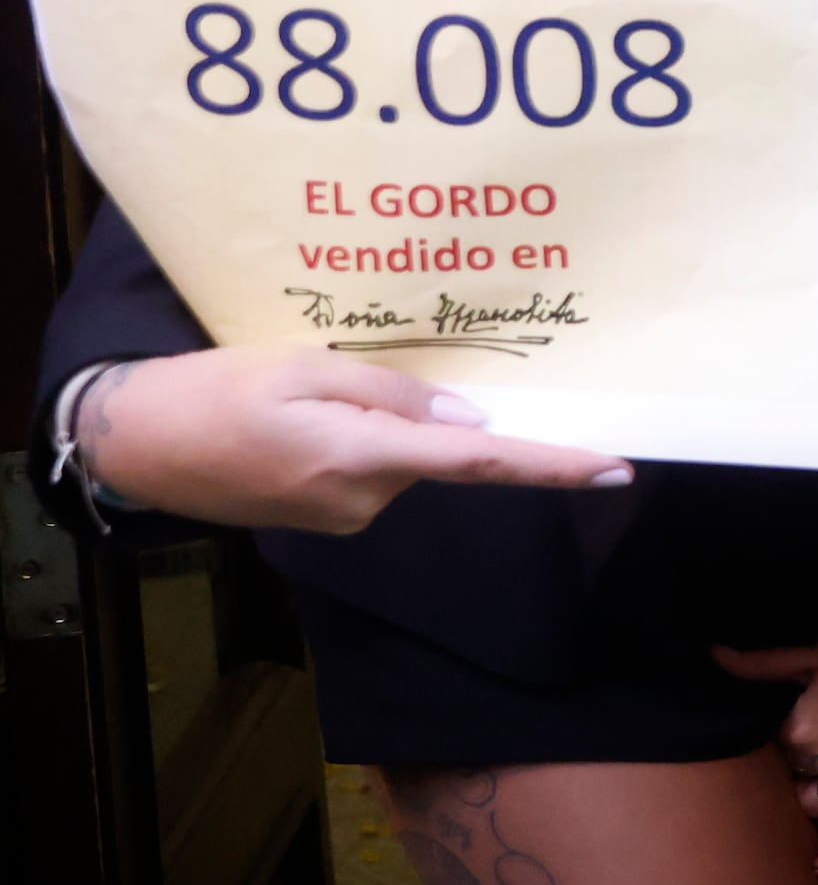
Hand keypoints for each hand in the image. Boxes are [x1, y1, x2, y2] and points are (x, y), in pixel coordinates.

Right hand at [68, 348, 630, 534]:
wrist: (133, 445)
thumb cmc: (213, 391)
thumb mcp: (305, 366)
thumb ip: (394, 393)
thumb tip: (470, 420)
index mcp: (361, 458)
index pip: (481, 462)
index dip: (554, 465)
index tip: (617, 467)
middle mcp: (362, 501)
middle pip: (438, 452)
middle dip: (427, 414)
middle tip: (354, 375)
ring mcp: (343, 518)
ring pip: (403, 459)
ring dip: (383, 423)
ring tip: (302, 394)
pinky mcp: (326, 518)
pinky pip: (372, 469)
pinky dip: (360, 439)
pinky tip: (300, 417)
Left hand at [712, 613, 817, 875]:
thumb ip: (762, 662)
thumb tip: (713, 655)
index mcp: (802, 729)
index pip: (769, 742)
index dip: (777, 728)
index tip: (791, 711)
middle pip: (791, 771)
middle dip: (793, 757)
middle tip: (811, 730)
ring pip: (814, 800)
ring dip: (809, 788)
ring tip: (815, 768)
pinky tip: (817, 868)